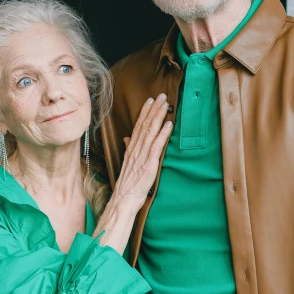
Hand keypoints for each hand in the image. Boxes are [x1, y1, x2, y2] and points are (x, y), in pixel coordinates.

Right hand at [113, 93, 172, 211]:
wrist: (124, 198)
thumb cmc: (128, 183)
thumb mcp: (127, 163)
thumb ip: (128, 148)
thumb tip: (128, 138)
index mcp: (131, 148)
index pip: (138, 126)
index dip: (144, 112)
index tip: (149, 100)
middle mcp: (136, 149)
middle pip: (145, 125)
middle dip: (153, 109)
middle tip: (160, 95)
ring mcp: (142, 156)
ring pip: (150, 132)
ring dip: (158, 116)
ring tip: (165, 104)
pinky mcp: (149, 164)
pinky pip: (156, 146)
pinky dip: (163, 134)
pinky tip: (168, 124)